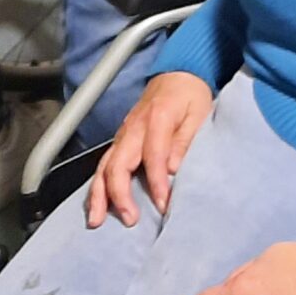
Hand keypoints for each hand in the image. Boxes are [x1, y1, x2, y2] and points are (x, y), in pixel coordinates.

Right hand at [85, 71, 213, 227]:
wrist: (178, 74)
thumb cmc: (190, 95)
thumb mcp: (198, 113)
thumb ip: (185, 140)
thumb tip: (173, 168)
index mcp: (157, 118)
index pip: (153, 156)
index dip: (157, 183)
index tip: (164, 204)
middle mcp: (134, 127)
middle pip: (118, 163)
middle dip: (120, 194)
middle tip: (129, 219)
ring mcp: (123, 134)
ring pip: (104, 166)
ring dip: (99, 194)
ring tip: (97, 220)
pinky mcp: (120, 140)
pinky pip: (104, 164)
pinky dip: (97, 186)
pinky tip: (96, 204)